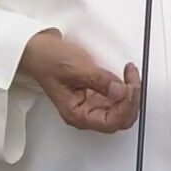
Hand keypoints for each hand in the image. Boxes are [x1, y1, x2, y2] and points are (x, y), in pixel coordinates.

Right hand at [19, 29, 140, 132]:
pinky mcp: (95, 94)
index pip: (111, 122)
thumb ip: (100, 81)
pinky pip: (117, 98)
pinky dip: (126, 88)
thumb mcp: (75, 68)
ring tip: (130, 75)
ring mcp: (91, 104)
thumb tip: (121, 91)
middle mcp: (85, 113)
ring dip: (131, 94)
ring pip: (121, 110)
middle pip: (120, 119)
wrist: (37, 49)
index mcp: (77, 114)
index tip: (129, 85)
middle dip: (131, 100)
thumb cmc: (48, 60)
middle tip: (132, 78)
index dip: (125, 105)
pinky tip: (126, 77)